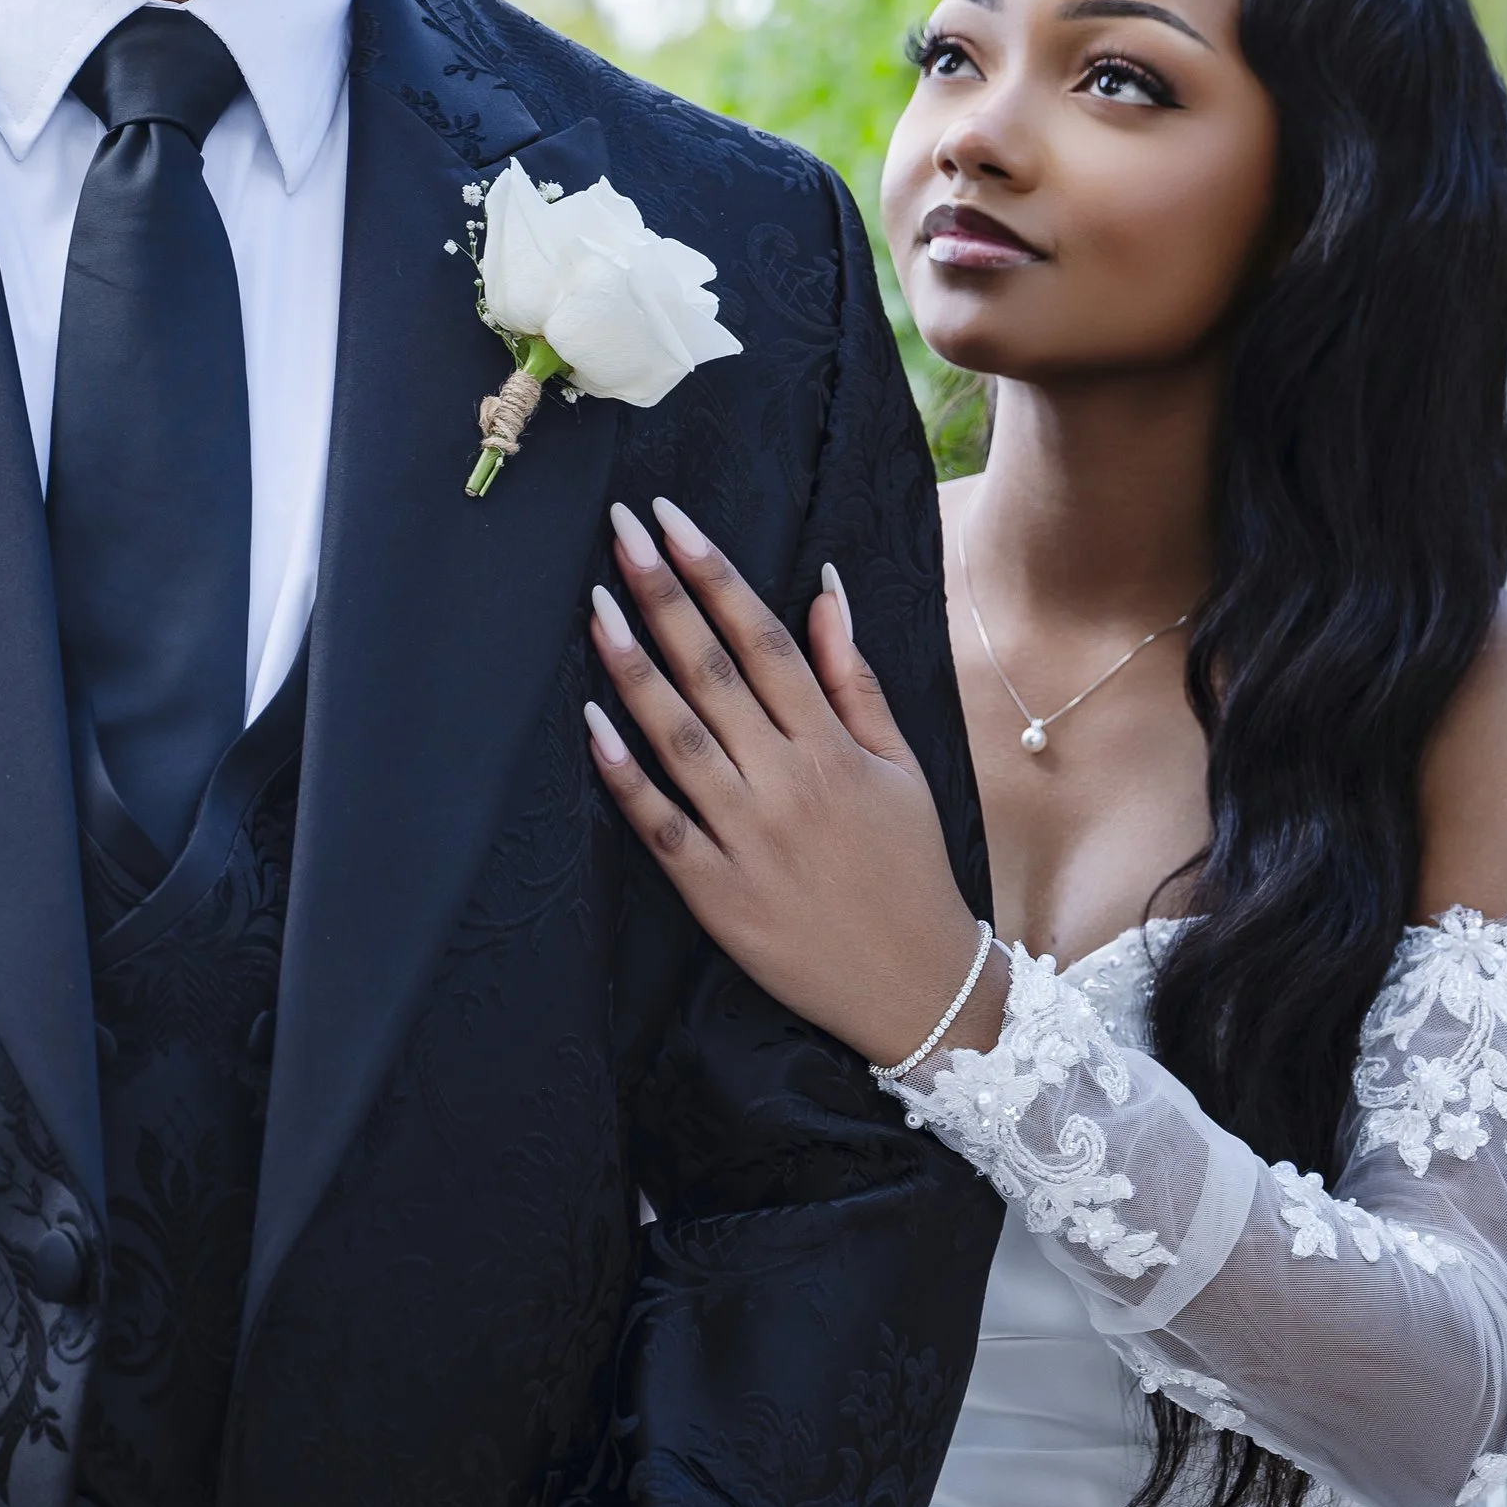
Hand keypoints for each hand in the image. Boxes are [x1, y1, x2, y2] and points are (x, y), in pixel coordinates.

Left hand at [584, 497, 1009, 1070]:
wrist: (916, 987)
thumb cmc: (908, 867)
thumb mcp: (901, 764)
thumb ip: (853, 679)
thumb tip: (824, 589)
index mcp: (832, 745)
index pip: (763, 638)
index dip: (714, 573)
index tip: (672, 520)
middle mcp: (787, 780)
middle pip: (713, 672)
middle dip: (663, 594)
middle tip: (619, 530)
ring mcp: (748, 837)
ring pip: (679, 737)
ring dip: (633, 667)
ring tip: (595, 605)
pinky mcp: (716, 893)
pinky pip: (660, 825)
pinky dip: (624, 776)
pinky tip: (590, 724)